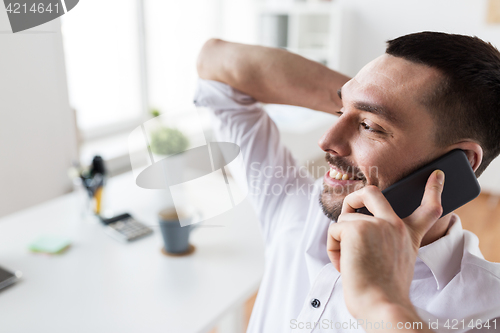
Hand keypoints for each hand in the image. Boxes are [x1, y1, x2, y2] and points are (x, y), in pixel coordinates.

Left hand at [327, 169, 444, 319]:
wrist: (381, 305)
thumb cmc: (384, 291)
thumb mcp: (394, 262)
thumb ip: (383, 242)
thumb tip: (354, 230)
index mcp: (408, 235)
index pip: (428, 208)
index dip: (433, 189)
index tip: (437, 174)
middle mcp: (395, 225)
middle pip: (371, 193)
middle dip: (354, 197)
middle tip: (349, 211)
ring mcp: (376, 223)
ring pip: (344, 220)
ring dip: (340, 242)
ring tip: (350, 263)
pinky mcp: (357, 227)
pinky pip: (334, 231)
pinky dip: (333, 248)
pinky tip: (344, 265)